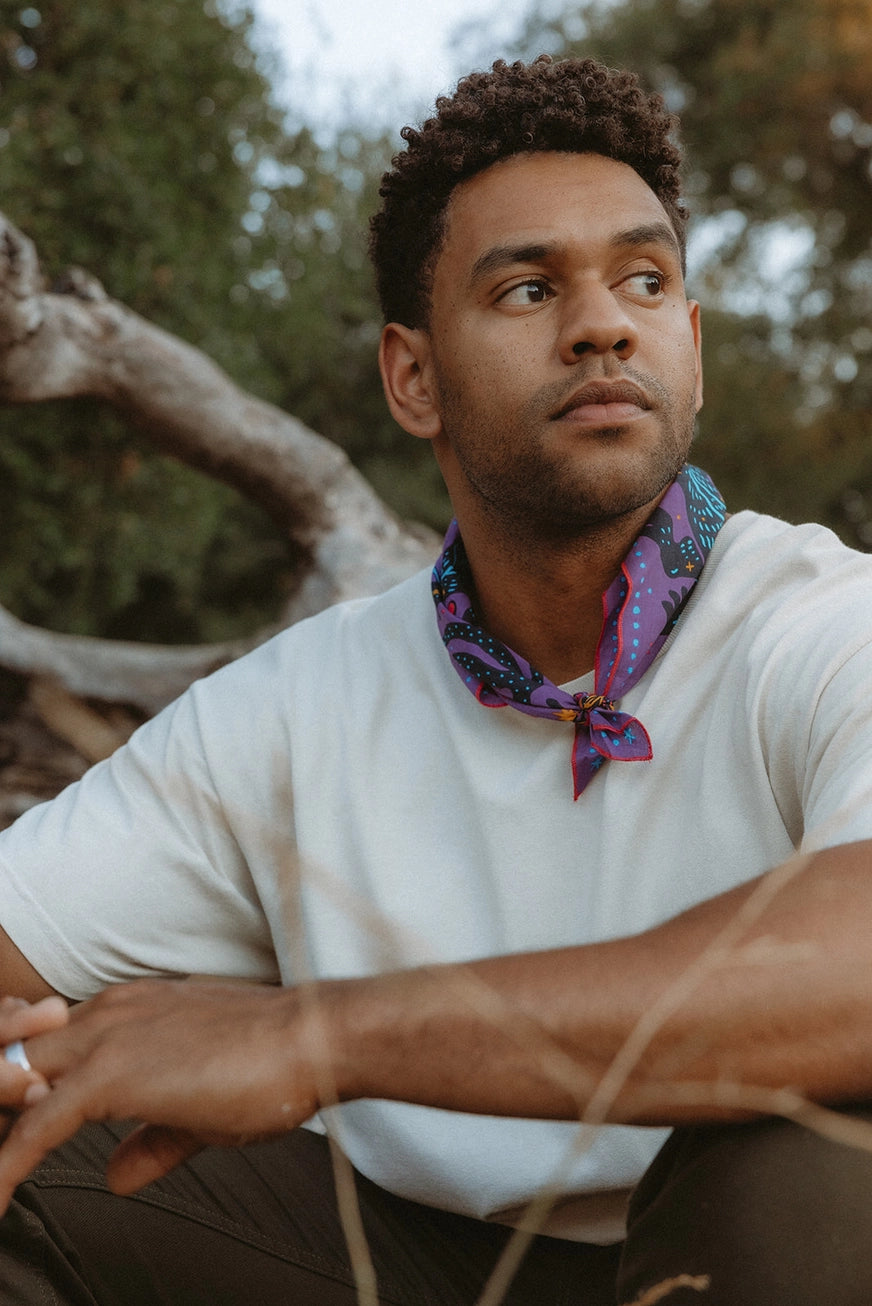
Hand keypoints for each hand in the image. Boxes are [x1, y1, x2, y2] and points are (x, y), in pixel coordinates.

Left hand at [0, 979, 328, 1213]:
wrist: (310, 1041)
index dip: (22, 1086)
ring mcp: (105, 1040)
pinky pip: (34, 1126)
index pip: (46, 1043)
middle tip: (1, 1138)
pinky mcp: (109, 1076)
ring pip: (10, 1076)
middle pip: (14, 1051)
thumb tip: (118, 1175)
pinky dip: (7, 1166)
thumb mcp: (199, 1109)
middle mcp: (108, 1014)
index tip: (15, 1122)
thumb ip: (152, 1139)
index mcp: (127, 1010)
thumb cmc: (272, 1063)